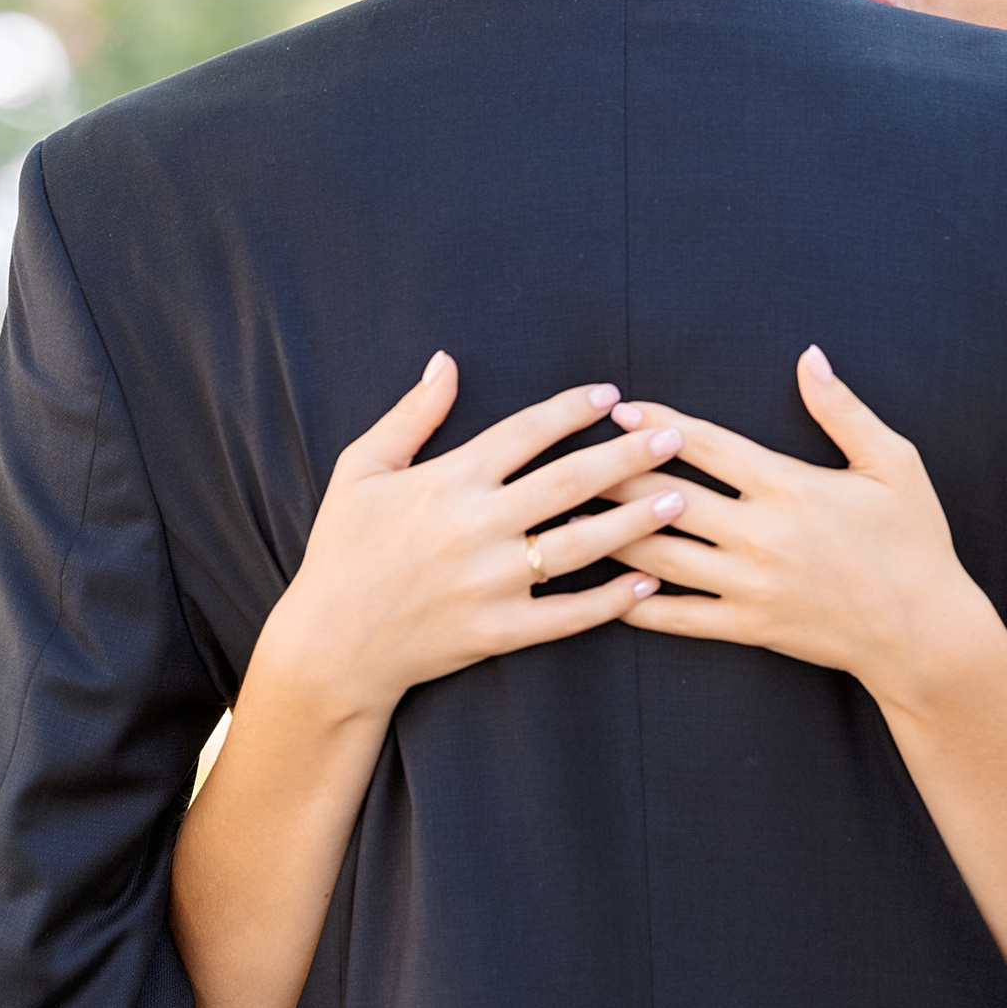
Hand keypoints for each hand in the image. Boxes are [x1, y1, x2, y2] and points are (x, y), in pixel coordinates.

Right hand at [256, 353, 691, 723]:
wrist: (328, 646)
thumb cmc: (343, 549)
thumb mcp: (361, 469)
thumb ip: (410, 415)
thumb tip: (445, 361)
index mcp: (447, 480)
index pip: (525, 432)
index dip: (572, 409)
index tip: (612, 395)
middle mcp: (474, 527)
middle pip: (568, 482)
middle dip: (626, 455)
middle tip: (673, 437)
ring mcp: (489, 582)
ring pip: (579, 545)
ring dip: (634, 521)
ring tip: (678, 499)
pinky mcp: (497, 632)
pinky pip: (566, 615)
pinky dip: (610, 601)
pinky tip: (647, 582)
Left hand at [603, 347, 1000, 712]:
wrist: (925, 630)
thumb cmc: (914, 539)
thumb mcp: (893, 462)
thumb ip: (843, 409)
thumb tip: (809, 356)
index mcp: (789, 486)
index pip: (706, 445)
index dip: (658, 423)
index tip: (618, 409)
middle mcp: (760, 534)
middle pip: (667, 498)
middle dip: (615, 476)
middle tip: (572, 459)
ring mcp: (750, 585)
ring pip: (661, 557)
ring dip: (611, 535)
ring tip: (568, 518)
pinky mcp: (749, 628)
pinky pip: (680, 618)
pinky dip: (638, 605)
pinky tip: (604, 590)